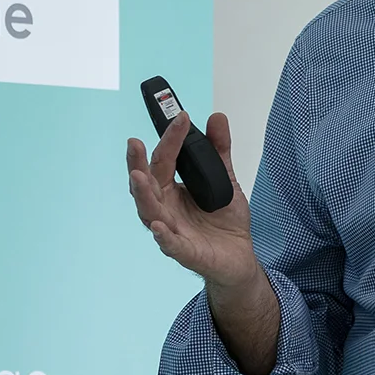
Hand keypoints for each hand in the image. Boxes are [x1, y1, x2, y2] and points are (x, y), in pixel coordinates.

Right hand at [126, 112, 259, 289]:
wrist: (239, 258)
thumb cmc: (224, 222)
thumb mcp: (226, 179)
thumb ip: (220, 150)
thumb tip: (216, 118)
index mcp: (170, 190)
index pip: (164, 160)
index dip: (170, 138)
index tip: (180, 117)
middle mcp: (165, 208)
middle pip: (146, 184)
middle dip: (137, 164)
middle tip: (134, 143)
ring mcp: (172, 230)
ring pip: (150, 212)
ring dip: (143, 195)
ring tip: (138, 177)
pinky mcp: (186, 252)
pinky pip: (170, 245)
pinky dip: (163, 236)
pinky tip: (159, 225)